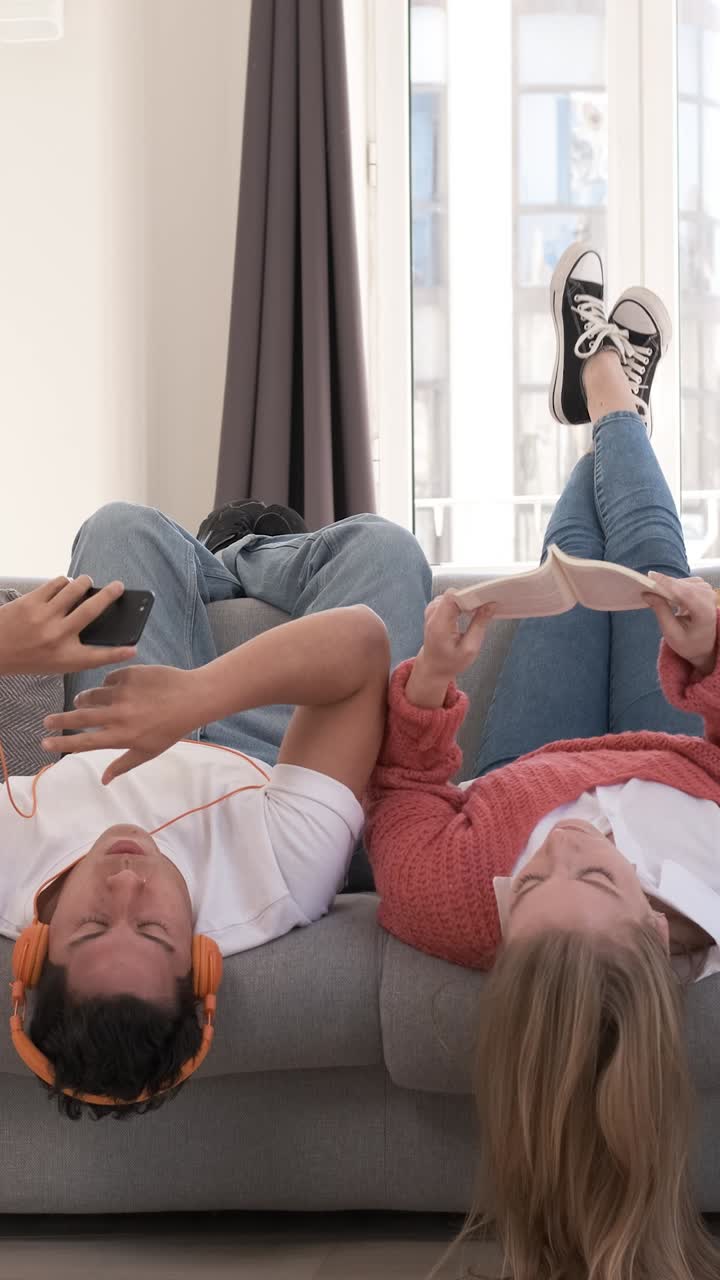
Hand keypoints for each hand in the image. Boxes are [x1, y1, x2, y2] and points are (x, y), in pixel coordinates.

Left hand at [0, 576, 136, 675]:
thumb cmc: (26, 657)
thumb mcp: (54, 663)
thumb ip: (77, 650)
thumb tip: (99, 628)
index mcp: (65, 657)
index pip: (99, 656)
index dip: (118, 653)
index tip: (133, 648)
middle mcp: (57, 636)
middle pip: (92, 610)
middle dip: (110, 595)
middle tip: (119, 586)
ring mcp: (44, 617)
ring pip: (75, 589)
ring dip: (85, 582)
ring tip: (87, 582)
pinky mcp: (31, 602)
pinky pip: (57, 583)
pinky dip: (65, 582)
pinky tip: (65, 585)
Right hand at [41, 664, 202, 783]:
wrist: (192, 698)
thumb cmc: (171, 728)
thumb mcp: (149, 751)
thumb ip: (123, 764)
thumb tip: (103, 780)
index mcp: (121, 736)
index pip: (84, 742)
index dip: (62, 744)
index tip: (44, 744)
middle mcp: (118, 715)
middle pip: (79, 717)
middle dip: (59, 719)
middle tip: (46, 720)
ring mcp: (122, 693)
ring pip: (91, 695)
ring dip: (83, 699)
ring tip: (81, 701)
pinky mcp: (128, 674)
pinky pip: (108, 680)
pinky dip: (109, 685)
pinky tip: (117, 688)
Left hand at [406, 593, 495, 707]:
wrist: (434, 666)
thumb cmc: (450, 662)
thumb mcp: (470, 648)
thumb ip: (480, 624)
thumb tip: (491, 605)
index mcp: (439, 625)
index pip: (452, 597)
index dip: (470, 595)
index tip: (484, 600)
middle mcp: (432, 615)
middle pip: (454, 594)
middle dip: (471, 598)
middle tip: (485, 608)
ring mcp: (432, 610)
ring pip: (453, 595)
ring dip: (466, 601)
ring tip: (477, 613)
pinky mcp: (435, 609)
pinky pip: (450, 599)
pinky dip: (461, 603)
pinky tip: (468, 613)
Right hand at [643, 573, 718, 674]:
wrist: (704, 645)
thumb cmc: (688, 643)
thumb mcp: (672, 634)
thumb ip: (661, 612)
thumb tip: (647, 593)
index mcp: (705, 613)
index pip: (687, 593)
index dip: (668, 583)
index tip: (651, 577)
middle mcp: (710, 599)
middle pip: (683, 585)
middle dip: (663, 584)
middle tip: (645, 586)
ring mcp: (707, 591)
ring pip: (682, 582)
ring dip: (668, 586)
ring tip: (656, 594)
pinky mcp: (703, 588)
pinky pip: (684, 581)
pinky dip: (673, 586)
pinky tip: (667, 595)